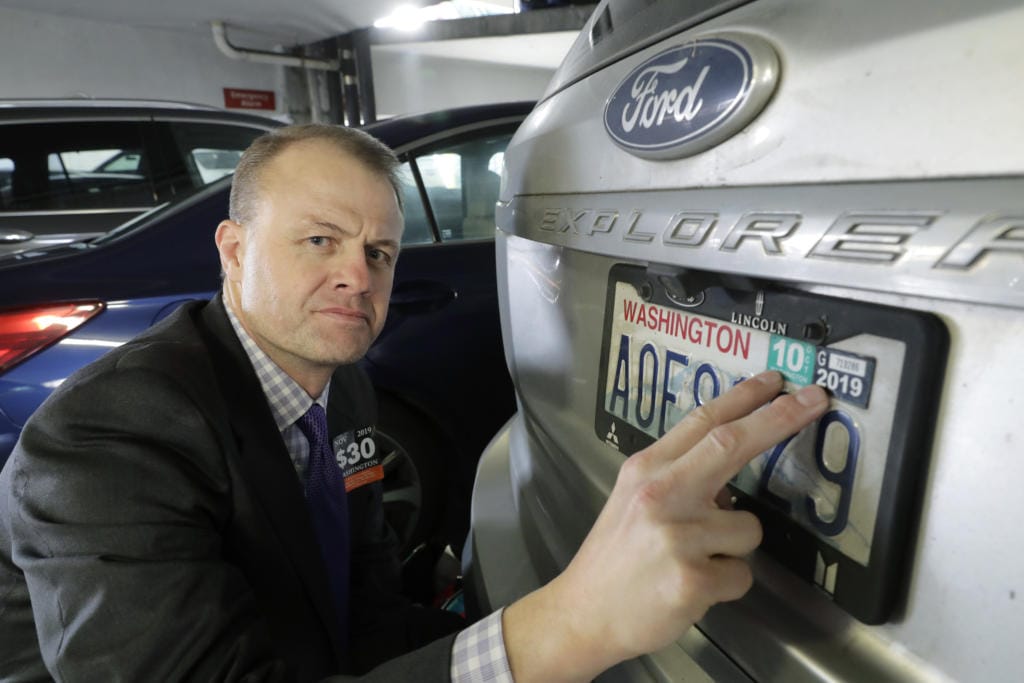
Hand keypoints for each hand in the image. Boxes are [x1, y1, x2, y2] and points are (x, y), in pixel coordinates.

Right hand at [503, 371, 829, 681]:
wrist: (583, 613)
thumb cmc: (615, 556)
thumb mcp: (633, 498)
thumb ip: (676, 474)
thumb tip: (727, 465)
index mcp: (646, 469)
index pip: (702, 422)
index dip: (744, 397)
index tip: (777, 381)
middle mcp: (660, 493)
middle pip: (732, 443)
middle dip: (781, 417)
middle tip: (816, 399)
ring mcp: (676, 535)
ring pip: (749, 528)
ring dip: (735, 547)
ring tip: (697, 560)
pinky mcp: (691, 578)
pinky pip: (742, 574)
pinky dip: (726, 583)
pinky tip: (693, 588)